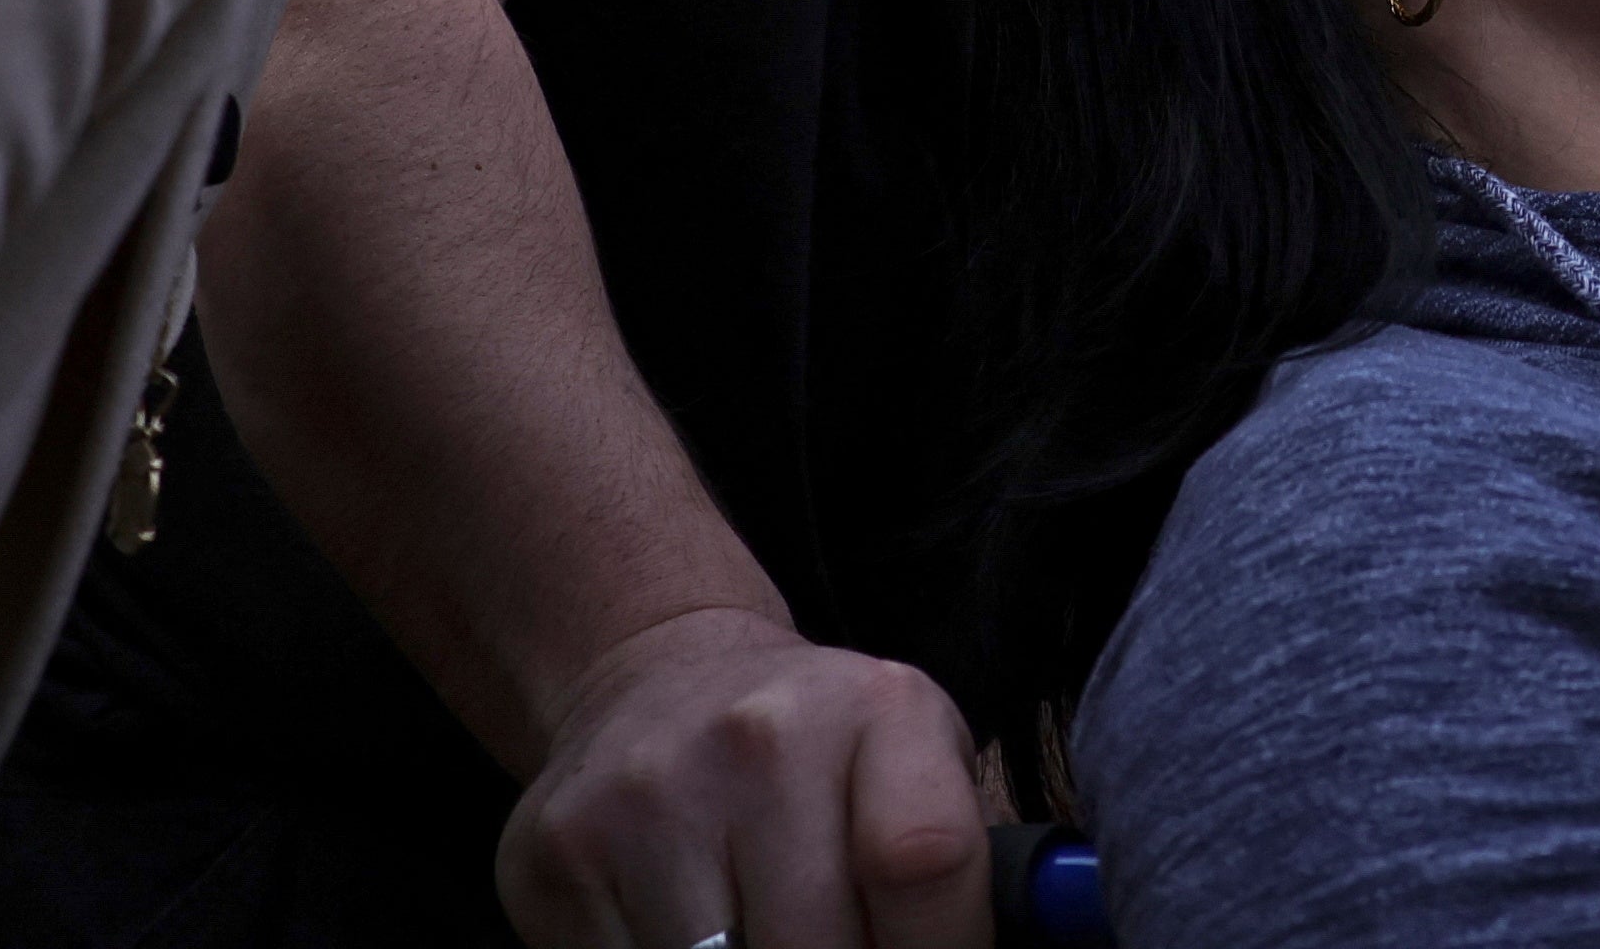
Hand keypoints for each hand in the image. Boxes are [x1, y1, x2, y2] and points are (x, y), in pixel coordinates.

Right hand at [495, 605, 993, 948]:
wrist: (657, 677)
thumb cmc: (822, 753)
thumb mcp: (918, 767)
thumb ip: (962, 874)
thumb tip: (1042, 946)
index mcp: (881, 709)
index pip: (927, 864)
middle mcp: (761, 737)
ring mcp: (648, 794)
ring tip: (770, 933)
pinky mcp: (557, 852)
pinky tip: (687, 930)